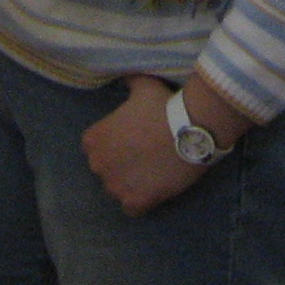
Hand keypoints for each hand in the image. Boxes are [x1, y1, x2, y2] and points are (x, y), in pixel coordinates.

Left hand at [83, 76, 212, 216]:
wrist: (191, 128)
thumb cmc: (164, 105)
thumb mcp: (142, 85)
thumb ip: (128, 82)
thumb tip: (124, 75)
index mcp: (94, 139)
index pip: (95, 147)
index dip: (114, 143)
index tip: (131, 138)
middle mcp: (99, 165)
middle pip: (106, 169)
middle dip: (121, 164)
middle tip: (144, 154)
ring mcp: (116, 187)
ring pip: (118, 189)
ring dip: (130, 183)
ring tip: (152, 172)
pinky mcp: (136, 202)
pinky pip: (131, 208)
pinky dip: (140, 202)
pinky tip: (153, 189)